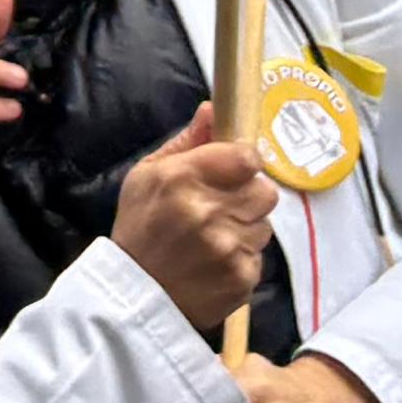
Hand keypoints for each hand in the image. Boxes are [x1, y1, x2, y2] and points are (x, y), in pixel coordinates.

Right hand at [104, 102, 275, 332]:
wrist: (137, 294)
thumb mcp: (148, 175)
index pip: (247, 157)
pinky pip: (258, 257)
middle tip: (224, 206)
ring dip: (245, 228)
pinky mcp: (242, 279)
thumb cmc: (140, 226)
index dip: (243, 163)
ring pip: (264, 225)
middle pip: (265, 191)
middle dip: (248, 196)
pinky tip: (216, 262)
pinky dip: (242, 258)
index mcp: (184, 177)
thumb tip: (214, 108)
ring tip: (215, 238)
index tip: (233, 171)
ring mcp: (229, 248)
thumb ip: (187, 141)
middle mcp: (210, 211)